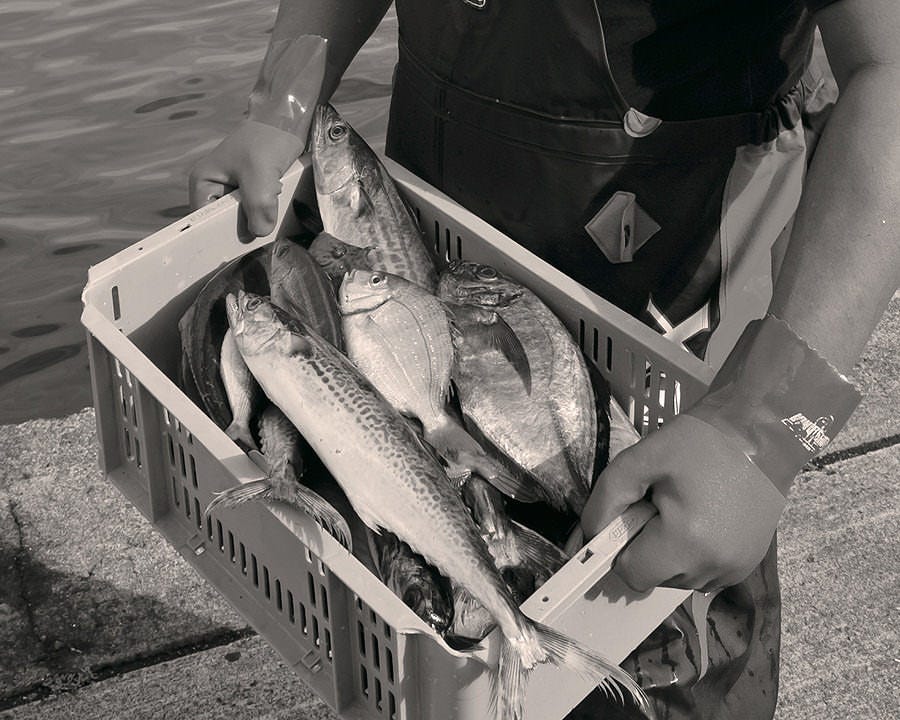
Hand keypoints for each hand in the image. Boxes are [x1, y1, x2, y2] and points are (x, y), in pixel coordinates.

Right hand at [188, 119, 305, 236]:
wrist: (288, 122)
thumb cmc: (267, 142)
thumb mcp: (260, 176)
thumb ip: (257, 207)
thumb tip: (258, 233)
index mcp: (203, 183)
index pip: (205, 222)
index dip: (221, 234)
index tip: (241, 244)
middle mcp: (214, 189)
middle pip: (226, 223)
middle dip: (245, 226)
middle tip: (263, 227)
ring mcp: (234, 191)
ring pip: (245, 219)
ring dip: (260, 219)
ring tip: (273, 210)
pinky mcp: (252, 191)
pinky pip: (258, 211)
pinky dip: (269, 212)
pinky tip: (279, 206)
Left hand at [580, 413, 785, 592]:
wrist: (758, 433)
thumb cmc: (697, 442)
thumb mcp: (639, 459)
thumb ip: (606, 500)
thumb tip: (590, 537)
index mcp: (685, 541)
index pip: (632, 574)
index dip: (622, 548)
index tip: (631, 518)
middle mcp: (714, 566)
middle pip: (656, 580)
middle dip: (647, 550)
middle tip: (660, 507)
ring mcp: (735, 569)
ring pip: (680, 580)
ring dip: (671, 555)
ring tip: (684, 511)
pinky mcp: (748, 565)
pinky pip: (705, 575)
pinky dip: (694, 555)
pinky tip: (703, 520)